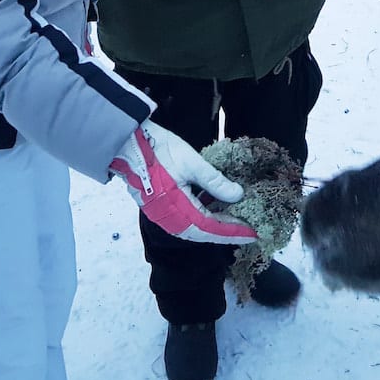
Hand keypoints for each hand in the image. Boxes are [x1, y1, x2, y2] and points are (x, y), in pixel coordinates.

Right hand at [110, 122, 257, 243]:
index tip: (254, 234)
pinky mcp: (160, 207)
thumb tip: (238, 195)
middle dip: (228, 231)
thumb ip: (215, 181)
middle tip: (250, 228)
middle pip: (205, 232)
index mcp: (178, 211)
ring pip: (196, 226)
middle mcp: (170, 220)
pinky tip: (216, 205)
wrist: (125, 144)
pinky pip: (186, 217)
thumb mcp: (192, 162)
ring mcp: (164, 215)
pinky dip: (203, 213)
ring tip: (237, 217)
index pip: (213, 228)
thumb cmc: (158, 150)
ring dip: (216, 222)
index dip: (235, 231)